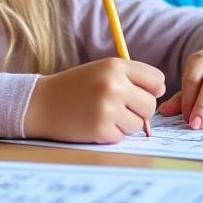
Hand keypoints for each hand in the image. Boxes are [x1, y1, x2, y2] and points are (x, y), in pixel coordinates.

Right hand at [24, 58, 165, 142]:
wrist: (40, 103)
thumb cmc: (74, 87)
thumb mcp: (101, 70)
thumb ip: (131, 77)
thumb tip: (162, 91)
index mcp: (115, 66)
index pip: (157, 80)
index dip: (150, 89)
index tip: (136, 93)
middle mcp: (114, 85)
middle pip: (150, 105)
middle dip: (137, 110)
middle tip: (115, 107)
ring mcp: (107, 108)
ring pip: (138, 124)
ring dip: (124, 124)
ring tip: (101, 114)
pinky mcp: (101, 130)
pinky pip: (122, 136)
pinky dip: (111, 134)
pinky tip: (93, 124)